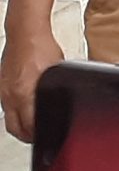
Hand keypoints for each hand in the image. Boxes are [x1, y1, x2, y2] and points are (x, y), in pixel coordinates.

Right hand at [1, 24, 63, 143]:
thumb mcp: (57, 73)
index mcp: (24, 94)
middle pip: (14, 128)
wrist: (25, 33)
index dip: (39, 134)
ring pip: (8, 118)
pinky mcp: (1, 85)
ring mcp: (3, 90)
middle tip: (38, 137)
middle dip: (27, 136)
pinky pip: (6, 105)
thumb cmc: (42, 48)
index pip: (29, 126)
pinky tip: (24, 108)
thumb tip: (61, 102)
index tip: (46, 136)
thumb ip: (55, 90)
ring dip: (19, 124)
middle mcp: (10, 95)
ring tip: (32, 125)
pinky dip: (14, 111)